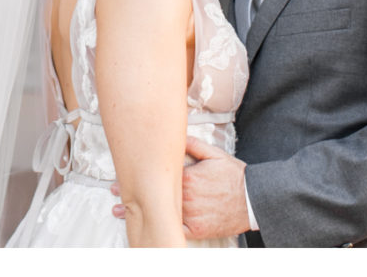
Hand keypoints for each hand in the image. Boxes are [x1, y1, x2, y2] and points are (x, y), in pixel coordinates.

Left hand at [108, 136, 250, 240]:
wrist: (253, 200)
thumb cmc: (234, 176)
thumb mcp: (215, 154)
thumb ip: (193, 145)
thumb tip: (175, 136)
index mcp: (188, 177)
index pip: (158, 176)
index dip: (139, 177)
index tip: (123, 176)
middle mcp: (187, 196)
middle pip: (155, 195)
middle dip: (133, 194)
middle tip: (113, 194)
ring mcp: (192, 214)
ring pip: (161, 214)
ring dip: (141, 212)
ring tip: (120, 213)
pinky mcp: (198, 230)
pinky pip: (176, 231)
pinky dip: (161, 230)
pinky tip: (146, 230)